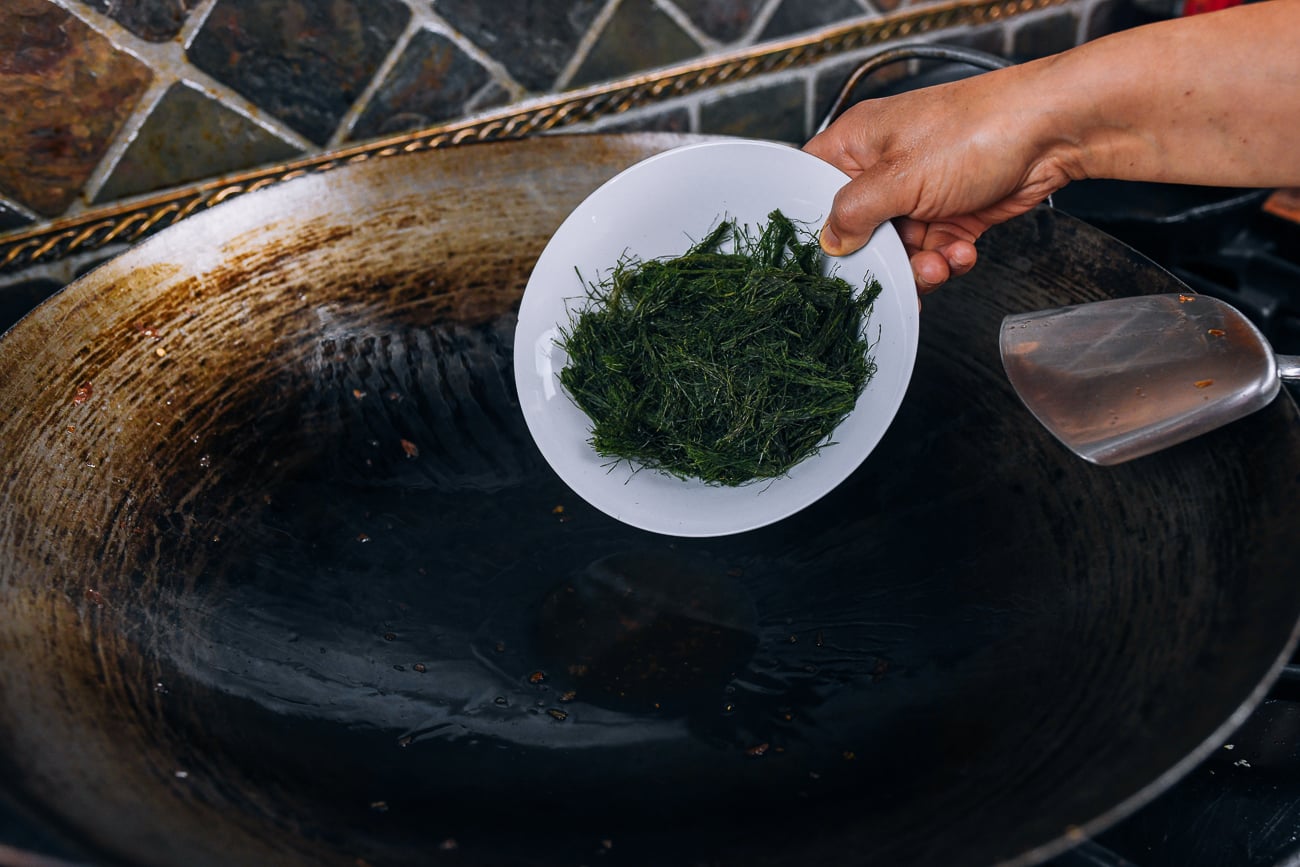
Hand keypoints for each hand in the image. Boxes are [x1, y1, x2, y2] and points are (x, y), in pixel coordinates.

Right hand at [803, 67, 1076, 291]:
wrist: (1052, 133)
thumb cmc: (976, 131)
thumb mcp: (899, 176)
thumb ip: (854, 212)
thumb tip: (830, 241)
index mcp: (857, 144)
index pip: (814, 188)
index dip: (815, 225)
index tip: (824, 259)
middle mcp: (884, 168)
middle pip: (859, 231)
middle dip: (881, 259)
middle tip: (896, 272)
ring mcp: (918, 193)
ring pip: (899, 251)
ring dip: (920, 267)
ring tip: (940, 263)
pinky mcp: (951, 214)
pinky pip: (934, 252)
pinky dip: (947, 260)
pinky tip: (962, 251)